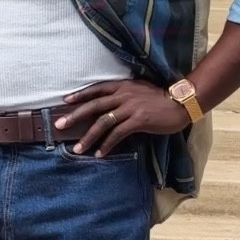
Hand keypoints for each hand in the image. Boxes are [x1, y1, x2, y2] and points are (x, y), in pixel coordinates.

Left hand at [54, 79, 189, 156]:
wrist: (180, 103)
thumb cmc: (160, 99)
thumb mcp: (139, 91)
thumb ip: (124, 96)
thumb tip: (110, 106)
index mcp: (122, 86)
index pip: (96, 89)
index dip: (80, 95)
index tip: (65, 102)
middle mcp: (123, 95)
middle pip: (94, 106)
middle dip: (75, 116)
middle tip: (59, 125)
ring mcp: (130, 107)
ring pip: (102, 122)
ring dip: (88, 137)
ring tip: (78, 149)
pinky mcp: (138, 120)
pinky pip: (117, 134)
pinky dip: (107, 145)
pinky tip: (100, 153)